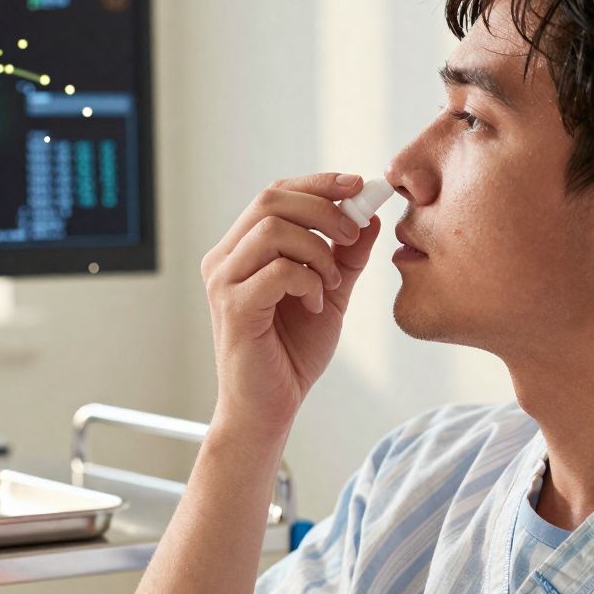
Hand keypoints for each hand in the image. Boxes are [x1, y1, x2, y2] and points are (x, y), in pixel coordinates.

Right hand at [200, 173, 381, 438]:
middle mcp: (224, 260)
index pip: (274, 194)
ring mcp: (224, 282)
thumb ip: (345, 258)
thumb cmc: (290, 354)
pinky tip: (317, 304)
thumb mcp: (329, 295)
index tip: (357, 185)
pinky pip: (278, 270)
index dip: (317, 184)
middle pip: (270, 200)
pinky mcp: (235, 308)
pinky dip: (309, 280)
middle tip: (353, 232)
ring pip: (273, 230)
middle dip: (322, 208)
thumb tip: (368, 218)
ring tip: (332, 282)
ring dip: (317, 249)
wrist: (269, 409)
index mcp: (241, 250)